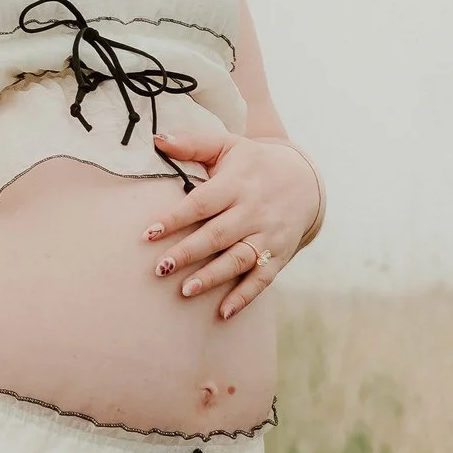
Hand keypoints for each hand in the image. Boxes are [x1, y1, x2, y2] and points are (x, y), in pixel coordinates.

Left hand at [143, 106, 320, 322]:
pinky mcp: (279, 254)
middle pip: (217, 235)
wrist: (304, 179)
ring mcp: (267, 235)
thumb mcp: (227, 146)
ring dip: (212, 277)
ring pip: (238, 259)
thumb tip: (156, 139)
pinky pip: (262, 279)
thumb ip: (192, 144)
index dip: (175, 218)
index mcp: (236, 184)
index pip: (202, 203)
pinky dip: (244, 297)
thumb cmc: (253, 163)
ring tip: (185, 291)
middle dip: (189, 253)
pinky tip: (223, 312)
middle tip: (160, 268)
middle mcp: (252, 211)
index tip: (148, 232)